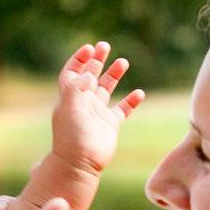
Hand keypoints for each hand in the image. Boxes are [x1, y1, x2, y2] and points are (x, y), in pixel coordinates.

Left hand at [50, 42, 143, 175]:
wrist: (80, 163)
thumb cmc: (71, 137)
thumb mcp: (69, 108)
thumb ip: (76, 88)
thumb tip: (89, 74)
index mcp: (70, 97)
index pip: (72, 72)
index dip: (79, 59)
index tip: (89, 48)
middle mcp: (84, 102)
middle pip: (90, 75)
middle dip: (97, 60)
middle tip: (104, 46)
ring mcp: (97, 113)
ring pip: (107, 88)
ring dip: (114, 74)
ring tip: (123, 62)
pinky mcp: (110, 124)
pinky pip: (122, 109)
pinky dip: (131, 101)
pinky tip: (139, 93)